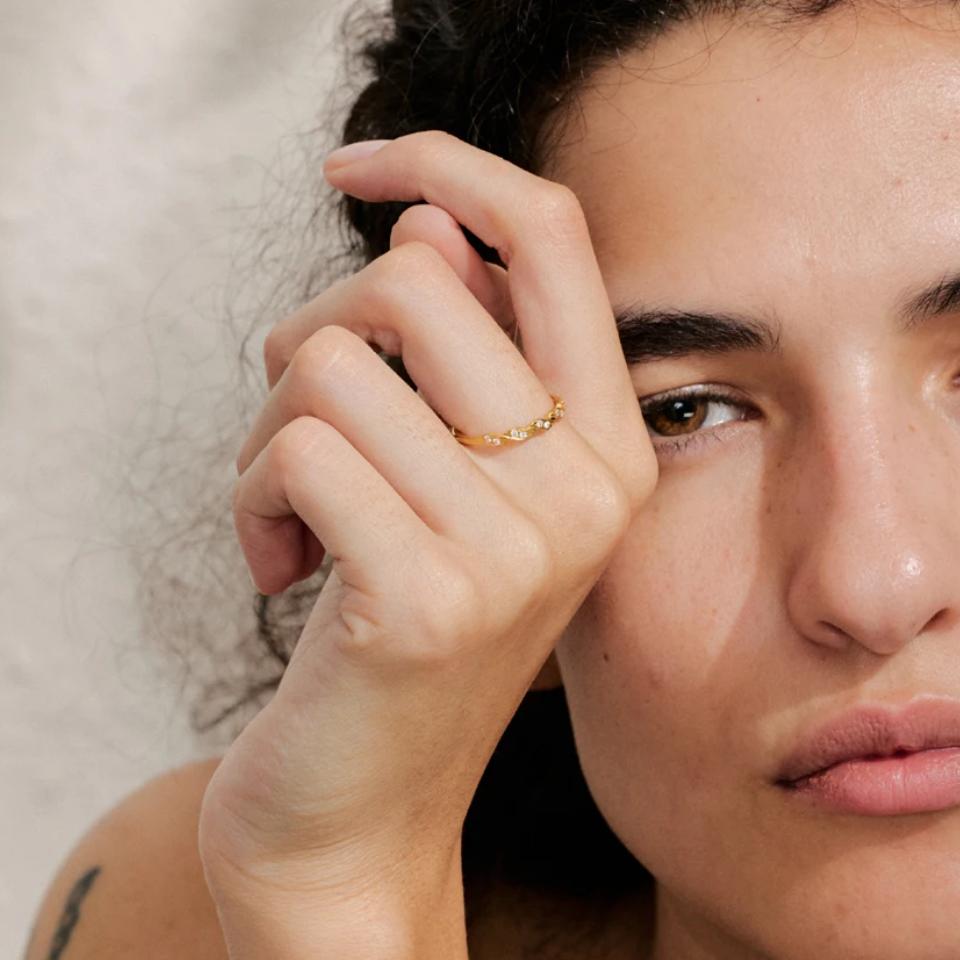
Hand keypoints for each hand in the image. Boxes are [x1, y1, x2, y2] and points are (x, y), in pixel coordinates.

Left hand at [196, 131, 657, 957]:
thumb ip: (466, 350)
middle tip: (305, 428)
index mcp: (608, 448)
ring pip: (331, 363)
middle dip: (315, 337)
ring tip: (292, 516)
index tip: (363, 164)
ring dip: (271, 432)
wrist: (363, 808)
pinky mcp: (424, 600)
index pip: (553, 239)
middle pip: (411, 280)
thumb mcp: (453, 482)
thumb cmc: (400, 628)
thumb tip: (432, 225)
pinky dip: (252, 497)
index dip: (453, 164)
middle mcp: (585, 491)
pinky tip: (280, 570)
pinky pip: (297, 449)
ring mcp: (515, 549)